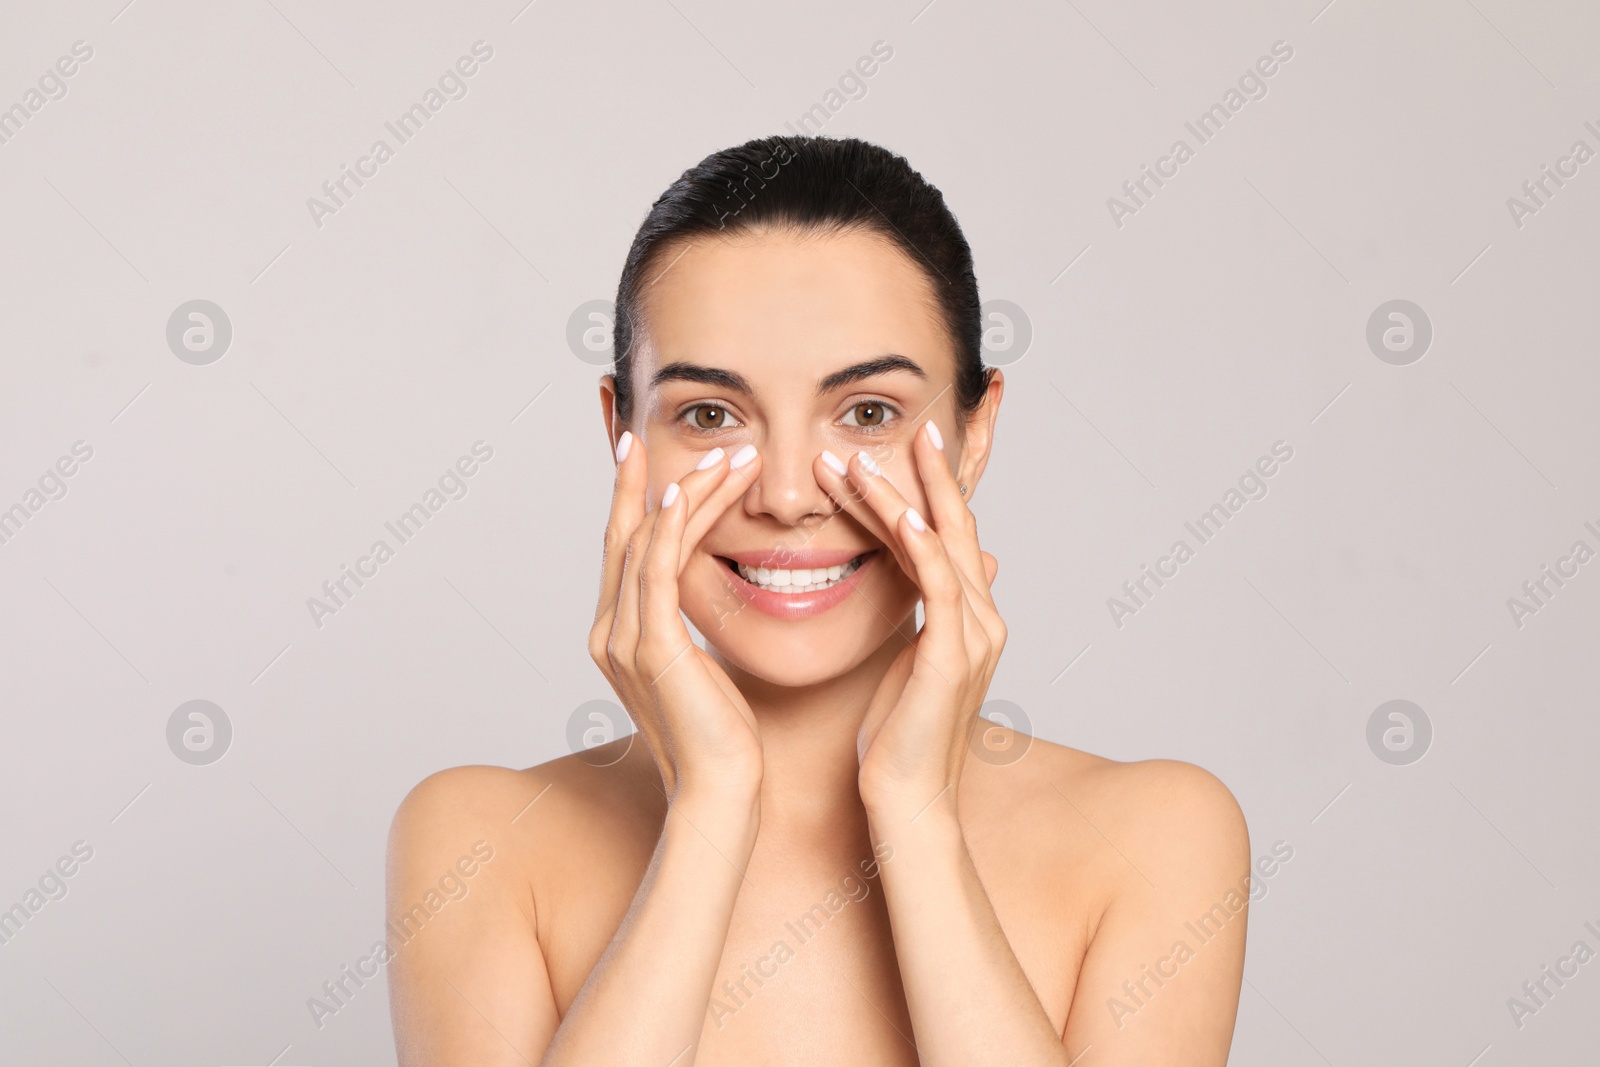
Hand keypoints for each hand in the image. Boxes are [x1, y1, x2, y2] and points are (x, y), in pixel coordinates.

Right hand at [589, 434, 765, 805]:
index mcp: (619, 638)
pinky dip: (668, 524)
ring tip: (724, 455)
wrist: (722, 794)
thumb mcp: (702, 674)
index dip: (630, 502)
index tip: (642, 458)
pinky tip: (686, 489)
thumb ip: (690, 635)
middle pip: (621, 536)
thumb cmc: (723, 742)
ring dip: (682, 491)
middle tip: (649, 431)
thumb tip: (707, 606)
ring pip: (644, 541)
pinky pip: (656, 567)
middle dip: (635, 481)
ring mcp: (623, 639)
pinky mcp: (651, 646)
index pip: (624, 553)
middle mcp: (610, 633)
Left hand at [815, 422, 1005, 819]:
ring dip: (897, 496)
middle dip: (924, 475)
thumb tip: (910, 585)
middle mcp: (980, 617)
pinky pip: (939, 584)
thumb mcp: (900, 663)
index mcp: (966, 618)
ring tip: (854, 459)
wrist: (906, 802)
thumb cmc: (892, 740)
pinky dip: (919, 543)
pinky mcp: (952, 655)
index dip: (921, 490)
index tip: (892, 448)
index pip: (944, 536)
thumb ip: (909, 619)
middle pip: (952, 526)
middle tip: (903, 424)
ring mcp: (973, 634)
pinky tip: (897, 511)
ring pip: (938, 544)